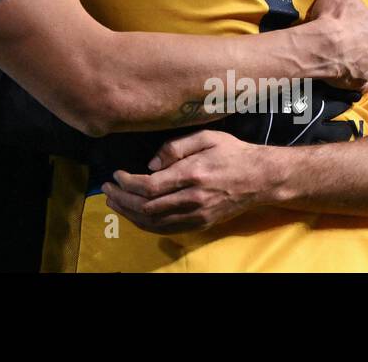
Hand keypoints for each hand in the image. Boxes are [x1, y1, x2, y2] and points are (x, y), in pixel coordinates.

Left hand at [102, 130, 271, 233]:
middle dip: (122, 199)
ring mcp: (197, 215)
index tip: (116, 174)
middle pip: (147, 207)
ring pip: (155, 222)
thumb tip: (150, 164)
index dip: (127, 183)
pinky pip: (167, 229)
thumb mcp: (206, 137)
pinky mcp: (201, 224)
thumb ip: (176, 147)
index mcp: (192, 174)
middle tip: (106, 189)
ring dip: (129, 214)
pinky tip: (135, 216)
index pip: (150, 186)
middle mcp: (193, 199)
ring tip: (114, 202)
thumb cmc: (233, 152)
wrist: (261, 178)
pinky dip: (146, 225)